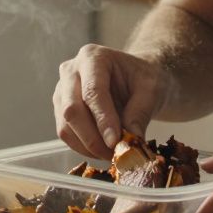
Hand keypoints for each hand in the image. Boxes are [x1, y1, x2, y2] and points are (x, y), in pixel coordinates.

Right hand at [53, 44, 172, 158]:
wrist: (136, 78)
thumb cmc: (143, 79)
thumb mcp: (152, 89)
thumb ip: (141, 112)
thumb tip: (130, 140)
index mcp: (93, 57)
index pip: (93, 92)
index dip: (102, 120)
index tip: (115, 142)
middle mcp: (71, 71)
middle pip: (71, 109)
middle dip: (93, 138)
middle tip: (115, 154)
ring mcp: (62, 91)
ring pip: (65, 126)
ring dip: (88, 147)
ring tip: (113, 154)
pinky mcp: (60, 109)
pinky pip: (66, 134)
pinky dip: (84, 148)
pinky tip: (103, 150)